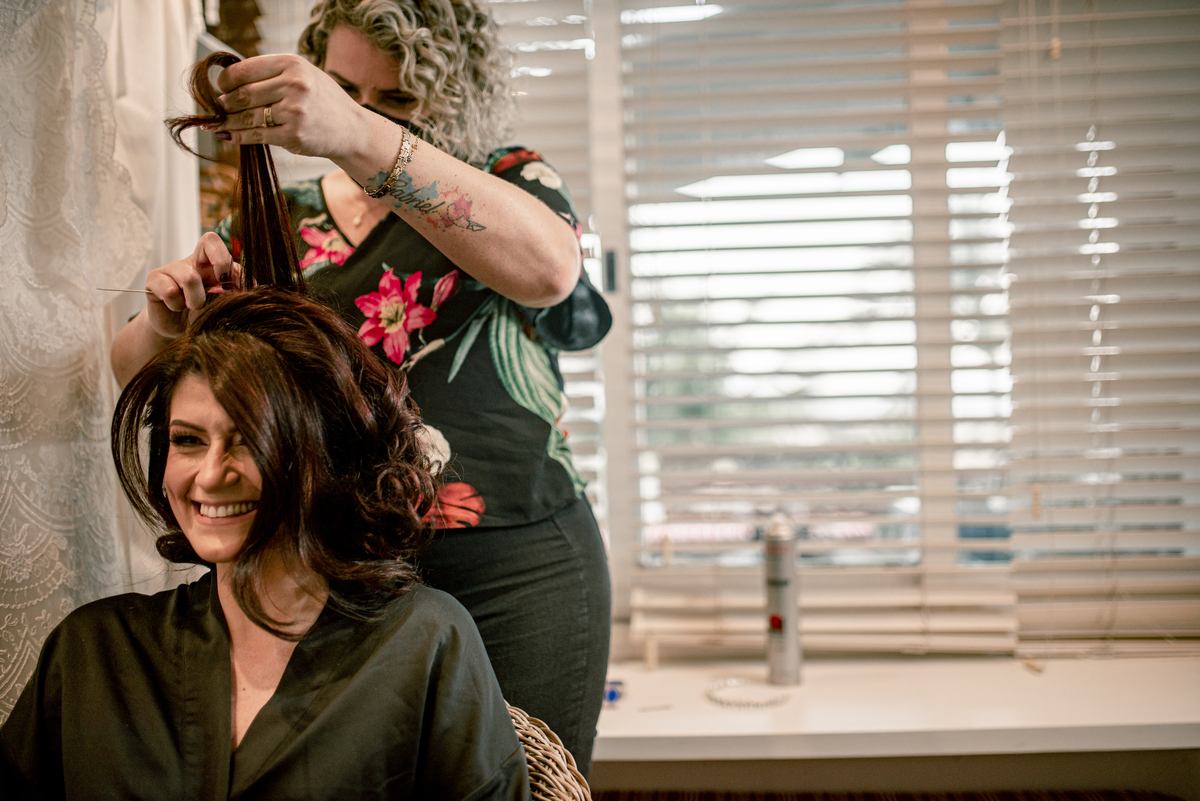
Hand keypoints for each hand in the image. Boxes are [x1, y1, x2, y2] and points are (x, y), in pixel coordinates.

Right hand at [144, 233, 237, 338]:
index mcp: (208, 264)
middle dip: (222, 267)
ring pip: (190, 277)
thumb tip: (250, 284)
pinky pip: (171, 292)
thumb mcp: (219, 301)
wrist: (176, 329)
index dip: (226, 258)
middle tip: (217, 290)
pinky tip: (175, 308)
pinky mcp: (153, 280)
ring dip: (196, 301)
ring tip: (192, 307)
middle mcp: (190, 261)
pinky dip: (177, 306)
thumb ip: (233, 289)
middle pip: (208, 240)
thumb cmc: (200, 313)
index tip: (228, 282)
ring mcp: (170, 268)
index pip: (217, 242)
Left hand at [209, 54, 369, 159]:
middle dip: (224, 104)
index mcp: (292, 65)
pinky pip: (257, 135)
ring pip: (247, 117)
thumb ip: (271, 74)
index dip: (225, 81)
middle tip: (216, 109)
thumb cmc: (322, 101)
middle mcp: (294, 86)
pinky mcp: (294, 136)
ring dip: (227, 122)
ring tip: (216, 124)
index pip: (245, 71)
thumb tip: (228, 82)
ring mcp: (294, 112)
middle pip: (243, 95)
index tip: (220, 88)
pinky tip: (228, 136)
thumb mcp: (302, 75)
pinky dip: (238, 137)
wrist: (351, 129)